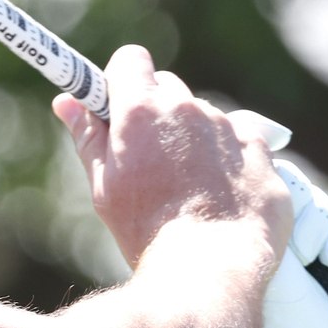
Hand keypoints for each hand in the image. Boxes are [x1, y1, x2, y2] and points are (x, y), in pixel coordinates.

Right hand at [52, 46, 289, 268]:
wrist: (209, 267)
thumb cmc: (147, 231)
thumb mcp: (103, 186)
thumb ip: (87, 137)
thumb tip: (66, 102)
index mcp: (141, 111)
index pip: (131, 60)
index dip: (122, 79)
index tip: (118, 104)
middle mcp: (187, 108)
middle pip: (169, 88)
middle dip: (158, 112)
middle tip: (151, 157)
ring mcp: (228, 127)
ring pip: (206, 117)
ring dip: (195, 139)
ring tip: (191, 189)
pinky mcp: (261, 150)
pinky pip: (243, 139)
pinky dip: (232, 158)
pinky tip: (222, 194)